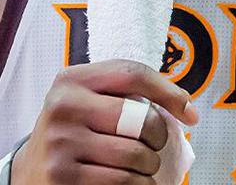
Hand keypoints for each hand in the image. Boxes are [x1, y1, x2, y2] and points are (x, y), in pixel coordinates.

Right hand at [11, 59, 198, 183]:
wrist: (33, 170)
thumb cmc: (78, 132)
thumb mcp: (93, 103)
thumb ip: (131, 96)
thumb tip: (188, 111)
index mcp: (73, 80)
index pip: (134, 74)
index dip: (170, 93)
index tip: (189, 113)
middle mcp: (63, 106)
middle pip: (143, 118)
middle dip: (159, 136)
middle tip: (153, 145)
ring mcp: (60, 142)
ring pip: (137, 155)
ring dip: (148, 166)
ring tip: (138, 165)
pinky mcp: (62, 175)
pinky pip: (123, 181)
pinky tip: (130, 181)